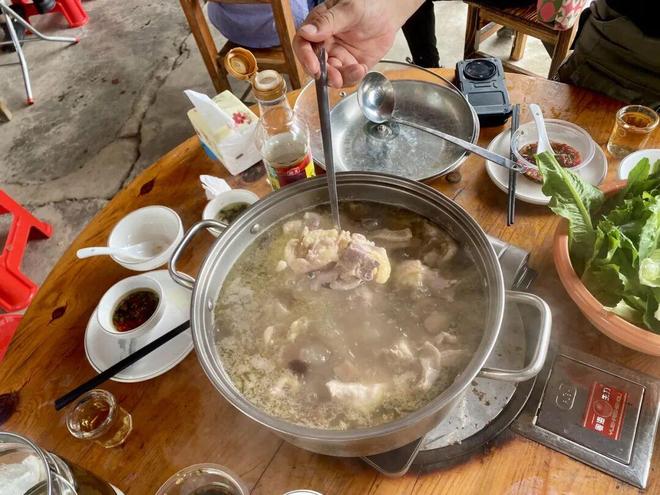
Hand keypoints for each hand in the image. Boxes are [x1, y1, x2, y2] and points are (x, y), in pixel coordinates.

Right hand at [293, 0, 422, 87]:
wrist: (388, 12)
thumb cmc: (367, 3)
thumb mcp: (348, 9)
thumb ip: (328, 22)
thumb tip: (307, 32)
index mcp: (318, 27)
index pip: (303, 44)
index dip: (305, 57)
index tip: (314, 67)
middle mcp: (325, 44)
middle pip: (315, 65)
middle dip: (325, 74)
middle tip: (335, 78)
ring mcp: (338, 56)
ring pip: (331, 75)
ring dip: (340, 78)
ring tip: (355, 70)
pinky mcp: (351, 65)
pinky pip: (347, 78)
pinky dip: (353, 77)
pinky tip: (361, 68)